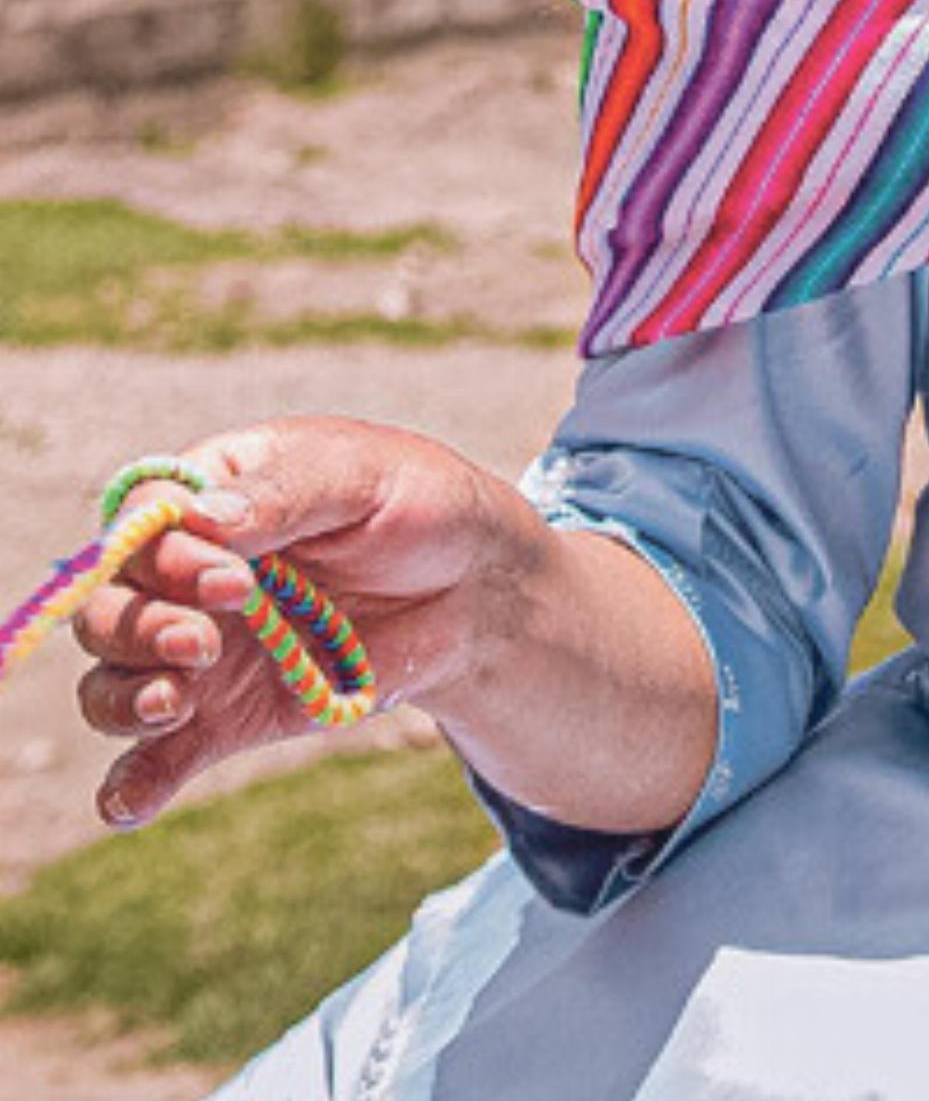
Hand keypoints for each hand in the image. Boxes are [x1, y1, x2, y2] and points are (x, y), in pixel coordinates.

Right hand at [74, 418, 517, 827]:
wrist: (471, 591)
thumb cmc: (416, 505)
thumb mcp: (361, 475)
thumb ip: (284, 493)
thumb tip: (205, 521)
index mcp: (212, 495)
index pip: (143, 523)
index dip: (165, 556)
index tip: (233, 580)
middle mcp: (187, 575)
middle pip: (108, 606)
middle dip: (137, 630)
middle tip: (203, 643)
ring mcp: (201, 652)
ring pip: (113, 681)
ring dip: (123, 699)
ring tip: (174, 704)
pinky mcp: (223, 719)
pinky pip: (157, 759)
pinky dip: (133, 783)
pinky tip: (132, 803)